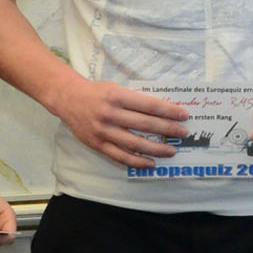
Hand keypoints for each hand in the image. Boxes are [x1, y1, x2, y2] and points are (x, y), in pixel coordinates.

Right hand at [46, 76, 186, 166]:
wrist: (68, 99)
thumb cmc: (97, 92)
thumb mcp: (116, 88)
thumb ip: (135, 100)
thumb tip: (162, 111)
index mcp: (117, 96)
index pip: (148, 105)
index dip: (168, 111)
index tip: (183, 115)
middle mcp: (110, 114)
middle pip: (145, 124)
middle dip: (167, 129)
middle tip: (183, 133)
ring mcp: (103, 131)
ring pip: (135, 143)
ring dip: (156, 148)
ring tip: (171, 150)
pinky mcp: (98, 144)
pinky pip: (120, 156)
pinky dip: (137, 161)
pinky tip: (151, 163)